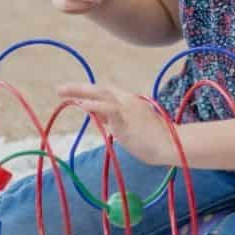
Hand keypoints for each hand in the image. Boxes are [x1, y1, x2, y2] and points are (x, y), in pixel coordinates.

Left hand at [55, 82, 174, 165]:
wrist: (175, 145)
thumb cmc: (161, 142)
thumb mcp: (135, 131)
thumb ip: (119, 124)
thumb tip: (105, 124)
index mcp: (132, 102)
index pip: (107, 95)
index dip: (90, 95)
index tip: (76, 97)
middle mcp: (128, 101)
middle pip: (100, 90)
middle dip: (79, 89)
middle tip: (60, 89)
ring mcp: (127, 108)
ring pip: (100, 96)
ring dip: (80, 93)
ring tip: (62, 92)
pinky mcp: (126, 118)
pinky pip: (107, 109)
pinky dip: (93, 105)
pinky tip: (81, 104)